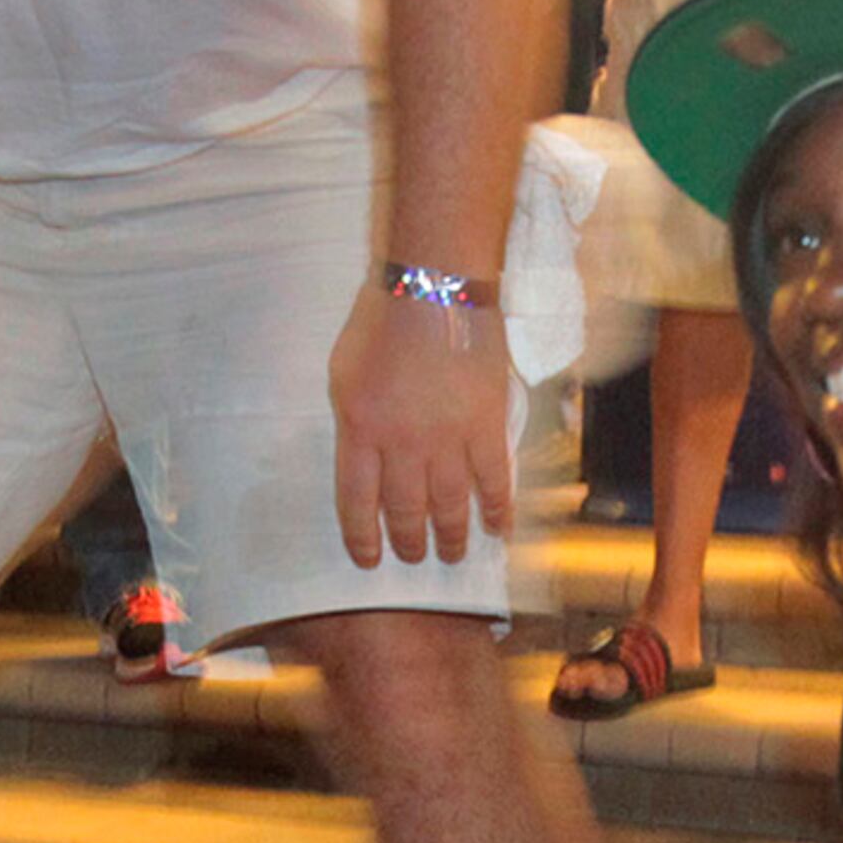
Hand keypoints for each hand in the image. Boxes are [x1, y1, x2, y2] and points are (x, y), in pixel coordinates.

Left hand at [329, 287, 513, 568]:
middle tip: (413, 557)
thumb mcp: (343, 374)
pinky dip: (497, 509)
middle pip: (405, 510)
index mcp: (360, 431)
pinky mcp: (486, 424)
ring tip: (453, 554)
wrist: (432, 283)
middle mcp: (402, 444)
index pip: (357, 503)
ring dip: (452, 536)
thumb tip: (367, 459)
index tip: (369, 559)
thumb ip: (354, 422)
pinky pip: (493, 479)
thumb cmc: (382, 319)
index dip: (362, 538)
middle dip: (408, 542)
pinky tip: (498, 530)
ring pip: (449, 505)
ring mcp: (447, 437)